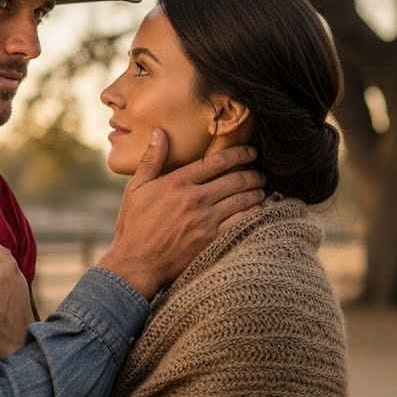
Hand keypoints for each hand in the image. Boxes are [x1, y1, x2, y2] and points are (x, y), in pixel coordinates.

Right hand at [98, 130, 264, 298]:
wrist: (136, 263)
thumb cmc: (134, 225)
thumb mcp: (136, 188)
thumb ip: (151, 159)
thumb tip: (159, 132)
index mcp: (177, 183)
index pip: (216, 162)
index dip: (239, 154)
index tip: (251, 152)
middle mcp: (194, 199)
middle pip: (235, 180)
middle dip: (253, 174)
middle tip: (261, 173)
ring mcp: (205, 221)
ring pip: (242, 200)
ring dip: (257, 193)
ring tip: (262, 191)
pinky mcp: (212, 241)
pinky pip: (242, 223)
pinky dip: (254, 214)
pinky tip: (258, 211)